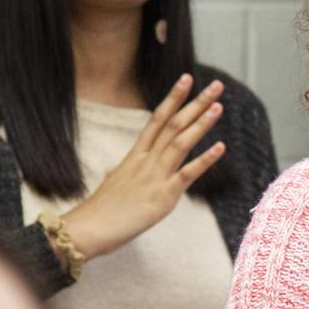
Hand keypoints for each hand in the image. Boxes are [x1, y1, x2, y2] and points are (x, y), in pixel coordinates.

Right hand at [60, 75, 226, 257]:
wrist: (88, 229)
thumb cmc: (100, 212)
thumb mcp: (115, 184)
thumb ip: (126, 174)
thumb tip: (123, 172)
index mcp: (134, 156)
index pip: (157, 120)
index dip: (173, 98)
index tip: (186, 79)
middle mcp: (145, 161)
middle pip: (173, 124)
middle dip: (195, 103)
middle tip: (216, 85)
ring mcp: (154, 177)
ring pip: (180, 142)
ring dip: (201, 123)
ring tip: (218, 106)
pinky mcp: (162, 196)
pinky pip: (187, 174)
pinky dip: (205, 160)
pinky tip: (221, 147)